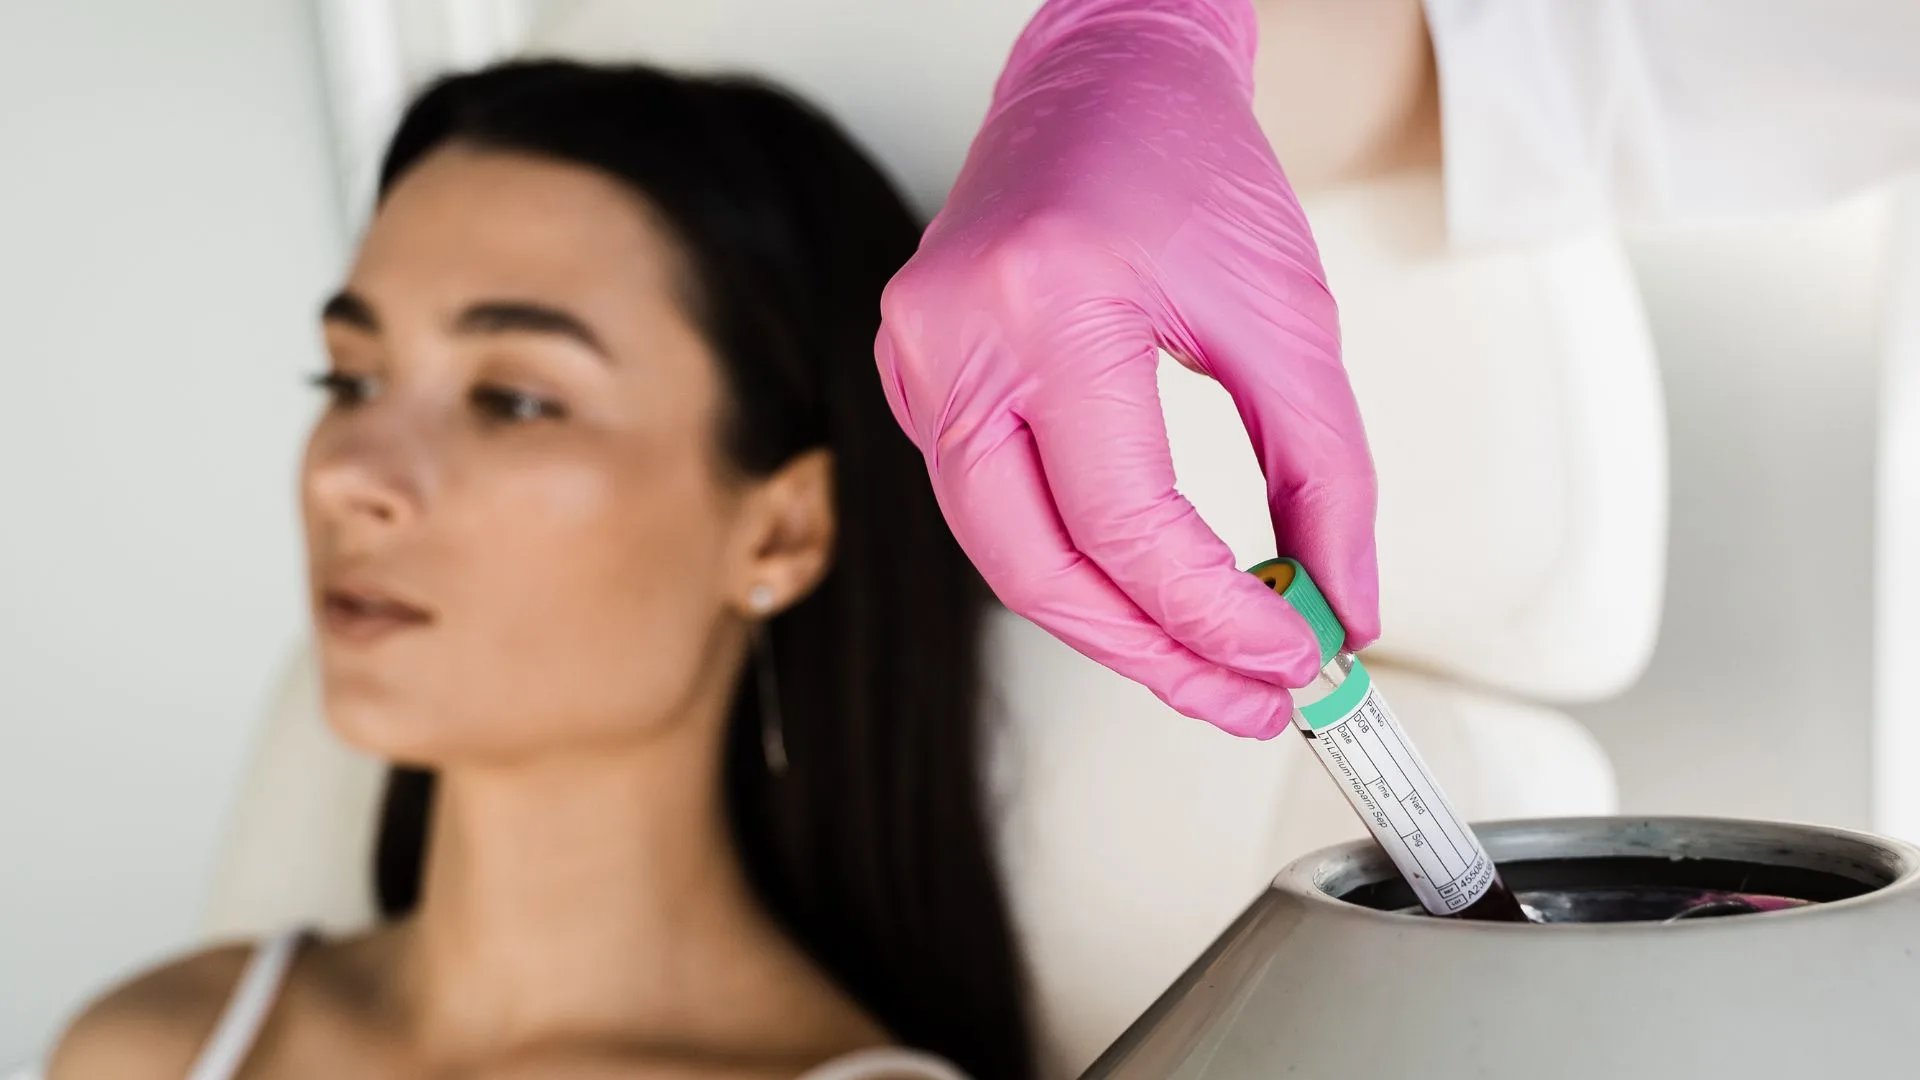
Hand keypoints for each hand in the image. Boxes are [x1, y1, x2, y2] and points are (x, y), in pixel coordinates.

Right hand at [875, 0, 1377, 737]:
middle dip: (1151, 655)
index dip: (1213, 615)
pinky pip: (986, 507)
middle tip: (1248, 698)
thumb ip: (1326, 476)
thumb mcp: (1289, 316)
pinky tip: (1141, 591)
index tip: (1293, 658)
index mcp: (1047, 301)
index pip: (1122, 520)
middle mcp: (954, 335)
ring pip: (1002, 554)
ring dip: (1109, 626)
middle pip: (1034, 566)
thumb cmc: (1189, 164)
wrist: (1105, 79)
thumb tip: (1340, 608)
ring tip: (1210, 665)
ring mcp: (914, 357)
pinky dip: (1067, 565)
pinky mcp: (913, 376)